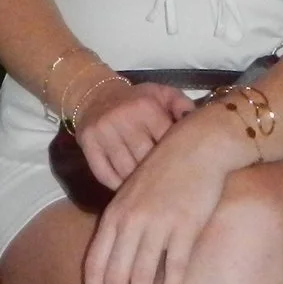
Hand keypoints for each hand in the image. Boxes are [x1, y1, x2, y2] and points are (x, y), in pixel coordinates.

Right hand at [72, 79, 194, 190]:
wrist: (96, 95)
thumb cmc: (137, 100)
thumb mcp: (162, 94)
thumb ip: (183, 105)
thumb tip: (195, 123)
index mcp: (146, 107)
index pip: (166, 141)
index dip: (174, 156)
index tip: (181, 166)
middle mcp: (123, 119)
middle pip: (146, 160)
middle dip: (158, 174)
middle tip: (167, 184)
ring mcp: (103, 133)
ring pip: (126, 171)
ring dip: (138, 184)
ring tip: (149, 189)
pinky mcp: (87, 144)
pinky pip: (105, 175)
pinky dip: (117, 185)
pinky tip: (128, 188)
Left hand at [81, 99, 247, 283]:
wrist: (196, 147)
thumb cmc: (164, 173)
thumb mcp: (132, 196)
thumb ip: (121, 226)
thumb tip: (114, 261)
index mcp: (114, 215)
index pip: (96, 263)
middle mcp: (131, 222)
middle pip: (114, 275)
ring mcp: (157, 224)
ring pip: (140, 275)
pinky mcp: (185, 226)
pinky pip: (174, 266)